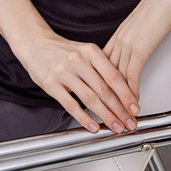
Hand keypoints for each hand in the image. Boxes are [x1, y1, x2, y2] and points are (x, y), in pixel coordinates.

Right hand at [17, 30, 139, 133]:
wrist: (35, 44)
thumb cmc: (64, 50)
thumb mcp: (85, 51)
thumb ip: (101, 67)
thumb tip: (122, 89)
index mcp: (91, 51)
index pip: (114, 76)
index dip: (126, 94)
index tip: (135, 107)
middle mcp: (79, 61)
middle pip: (104, 90)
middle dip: (120, 109)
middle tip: (129, 121)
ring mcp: (64, 73)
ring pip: (90, 99)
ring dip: (106, 116)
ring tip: (115, 126)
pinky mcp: (51, 84)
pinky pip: (71, 105)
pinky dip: (84, 118)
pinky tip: (93, 126)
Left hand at [104, 0, 170, 99]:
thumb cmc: (159, 7)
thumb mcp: (141, 23)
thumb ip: (136, 36)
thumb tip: (138, 44)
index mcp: (118, 34)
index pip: (103, 62)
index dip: (101, 79)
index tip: (100, 92)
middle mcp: (119, 40)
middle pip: (106, 73)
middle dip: (105, 94)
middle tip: (104, 109)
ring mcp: (127, 45)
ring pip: (117, 78)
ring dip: (118, 98)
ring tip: (119, 112)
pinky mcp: (139, 50)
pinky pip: (131, 76)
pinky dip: (131, 92)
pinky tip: (133, 102)